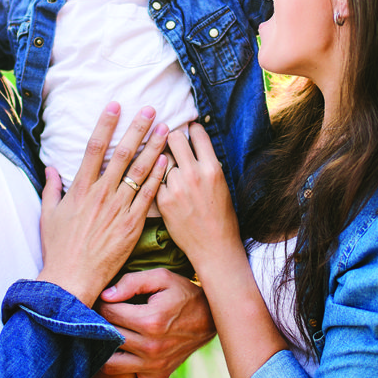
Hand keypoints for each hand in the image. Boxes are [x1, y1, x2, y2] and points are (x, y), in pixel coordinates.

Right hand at [37, 104, 168, 305]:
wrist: (71, 278)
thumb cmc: (58, 248)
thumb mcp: (48, 214)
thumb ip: (51, 188)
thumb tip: (51, 168)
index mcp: (80, 188)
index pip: (94, 147)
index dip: (106, 124)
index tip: (115, 106)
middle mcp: (101, 194)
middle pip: (122, 153)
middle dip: (137, 129)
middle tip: (151, 109)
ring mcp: (118, 208)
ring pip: (140, 171)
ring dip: (154, 147)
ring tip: (167, 129)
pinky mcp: (132, 225)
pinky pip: (149, 196)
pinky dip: (158, 177)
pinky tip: (167, 161)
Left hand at [90, 268, 214, 377]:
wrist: (210, 317)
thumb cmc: (183, 293)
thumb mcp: (161, 278)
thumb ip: (132, 282)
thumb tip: (105, 296)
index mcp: (150, 320)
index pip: (109, 314)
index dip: (100, 305)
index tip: (99, 300)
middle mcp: (151, 346)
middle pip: (108, 338)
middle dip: (94, 327)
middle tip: (90, 319)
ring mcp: (154, 365)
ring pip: (111, 366)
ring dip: (95, 356)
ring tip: (87, 345)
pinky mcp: (158, 377)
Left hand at [157, 123, 241, 267]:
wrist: (214, 247)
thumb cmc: (221, 217)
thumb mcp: (221, 184)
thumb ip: (207, 164)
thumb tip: (194, 146)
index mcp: (212, 168)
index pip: (197, 134)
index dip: (191, 129)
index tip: (188, 130)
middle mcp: (194, 174)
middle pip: (174, 138)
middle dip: (171, 137)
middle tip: (170, 141)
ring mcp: (177, 187)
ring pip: (161, 159)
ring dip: (163, 161)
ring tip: (166, 168)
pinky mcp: (163, 200)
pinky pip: (155, 179)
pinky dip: (157, 180)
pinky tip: (161, 184)